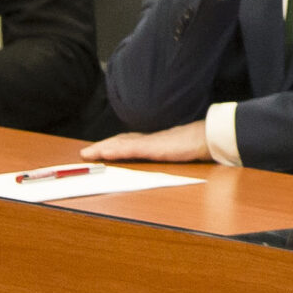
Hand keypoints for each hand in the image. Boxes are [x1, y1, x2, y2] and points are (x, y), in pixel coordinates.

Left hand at [82, 123, 210, 163]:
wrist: (206, 138)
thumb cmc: (195, 144)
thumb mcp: (178, 151)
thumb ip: (169, 152)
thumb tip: (168, 155)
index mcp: (154, 141)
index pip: (128, 142)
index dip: (113, 145)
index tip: (99, 149)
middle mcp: (148, 140)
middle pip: (120, 141)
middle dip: (102, 147)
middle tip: (86, 153)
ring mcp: (149, 143)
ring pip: (121, 145)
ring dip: (103, 149)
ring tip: (88, 154)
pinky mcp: (152, 147)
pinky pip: (130, 149)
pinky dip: (115, 151)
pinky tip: (104, 153)